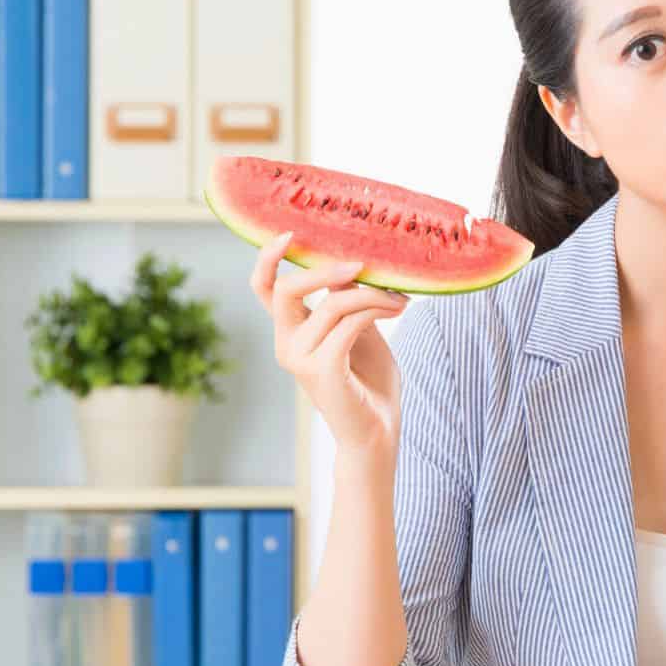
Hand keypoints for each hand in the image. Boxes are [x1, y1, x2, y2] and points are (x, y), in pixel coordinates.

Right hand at [250, 231, 409, 458]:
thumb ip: (347, 301)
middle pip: (286, 290)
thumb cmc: (370, 381)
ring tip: (400, 298)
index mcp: (291, 331)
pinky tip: (397, 310)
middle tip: (364, 264)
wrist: (378, 432)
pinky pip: (348, 324)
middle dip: (324, 269)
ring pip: (332, 304)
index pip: (265, 290)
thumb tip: (348, 266)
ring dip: (372, 294)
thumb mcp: (359, 329)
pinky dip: (375, 310)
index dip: (267, 259)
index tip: (289, 233)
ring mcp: (300, 360)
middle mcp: (287, 344)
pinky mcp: (321, 372)